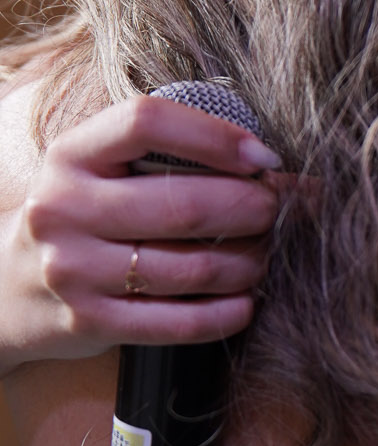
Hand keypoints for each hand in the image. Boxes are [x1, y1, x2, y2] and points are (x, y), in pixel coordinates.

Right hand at [4, 94, 280, 362]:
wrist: (5, 288)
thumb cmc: (81, 216)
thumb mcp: (102, 171)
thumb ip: (173, 159)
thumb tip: (283, 172)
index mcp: (71, 155)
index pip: (147, 123)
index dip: (216, 137)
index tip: (264, 158)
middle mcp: (64, 208)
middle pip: (183, 204)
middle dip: (251, 209)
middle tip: (277, 212)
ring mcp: (71, 269)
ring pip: (191, 267)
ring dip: (248, 263)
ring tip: (265, 256)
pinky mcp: (87, 322)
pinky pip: (177, 322)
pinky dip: (226, 313)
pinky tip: (246, 302)